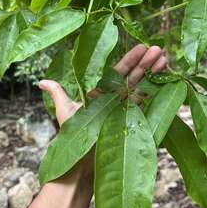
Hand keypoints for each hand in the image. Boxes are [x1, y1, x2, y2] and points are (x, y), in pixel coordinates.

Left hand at [39, 45, 167, 126]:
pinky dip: (154, 92)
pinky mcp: (131, 122)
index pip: (118, 72)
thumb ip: (58, 92)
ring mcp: (124, 110)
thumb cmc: (72, 135)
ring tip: (165, 58)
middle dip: (146, 62)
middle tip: (159, 49)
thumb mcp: (65, 109)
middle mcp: (114, 99)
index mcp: (101, 92)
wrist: (81, 161)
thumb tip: (40, 81)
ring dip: (154, 73)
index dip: (130, 59)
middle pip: (133, 77)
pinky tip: (165, 79)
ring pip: (141, 88)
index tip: (142, 46)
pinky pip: (144, 105)